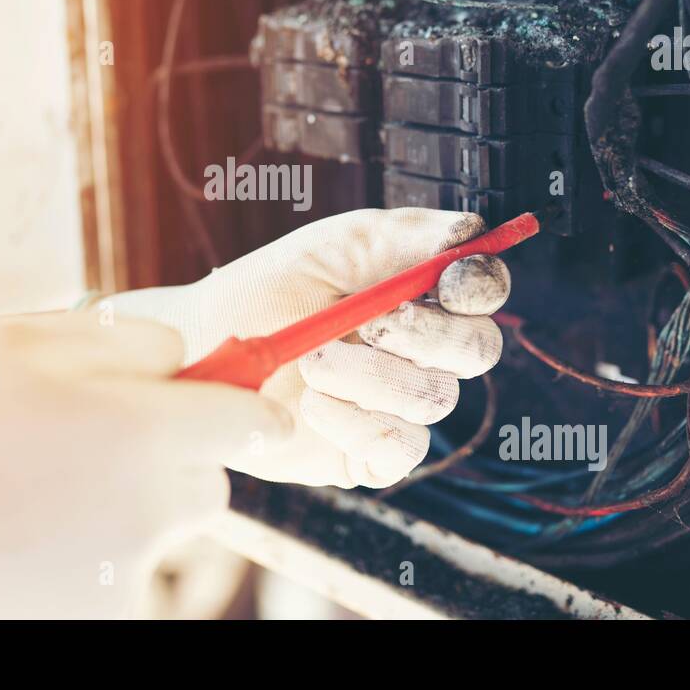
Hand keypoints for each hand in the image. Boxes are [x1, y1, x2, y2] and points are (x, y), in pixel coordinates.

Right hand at [0, 314, 288, 618]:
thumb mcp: (8, 341)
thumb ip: (116, 339)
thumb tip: (179, 350)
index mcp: (141, 432)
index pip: (249, 421)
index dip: (251, 404)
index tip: (251, 403)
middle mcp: (149, 512)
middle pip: (207, 479)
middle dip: (172, 455)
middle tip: (92, 441)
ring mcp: (123, 578)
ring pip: (160, 527)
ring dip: (126, 505)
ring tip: (33, 492)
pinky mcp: (95, 619)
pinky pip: (117, 573)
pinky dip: (86, 555)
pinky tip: (18, 539)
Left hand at [109, 208, 510, 488]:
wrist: (205, 346)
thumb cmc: (268, 289)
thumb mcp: (333, 245)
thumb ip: (404, 235)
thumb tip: (471, 232)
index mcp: (422, 295)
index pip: (483, 291)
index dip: (479, 285)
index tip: (449, 280)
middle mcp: (423, 353)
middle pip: (476, 350)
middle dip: (426, 334)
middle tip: (370, 322)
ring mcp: (400, 407)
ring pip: (433, 399)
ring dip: (369, 376)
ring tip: (310, 361)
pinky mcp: (372, 456)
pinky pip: (399, 449)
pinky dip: (355, 425)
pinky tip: (310, 404)